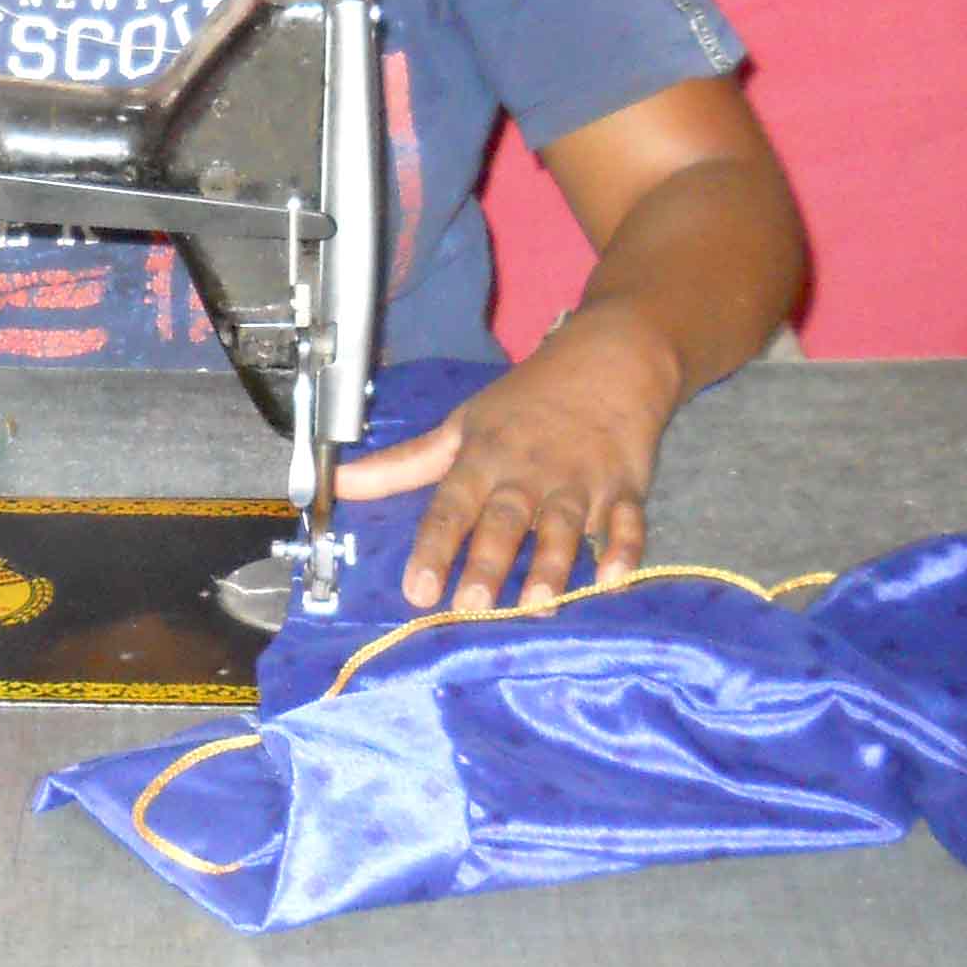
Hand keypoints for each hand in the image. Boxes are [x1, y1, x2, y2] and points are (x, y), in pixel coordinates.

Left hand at [333, 308, 687, 613]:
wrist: (608, 361)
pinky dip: (623, 549)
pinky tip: (613, 580)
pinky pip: (626, 522)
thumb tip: (340, 484)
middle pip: (505, 522)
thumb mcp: (462, 426)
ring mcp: (579, 481)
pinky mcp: (624, 487)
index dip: (433, 548)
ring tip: (537, 606)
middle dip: (488, 563)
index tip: (417, 590)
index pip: (451, 507)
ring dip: (552, 565)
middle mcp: (529, 474)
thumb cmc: (527, 402)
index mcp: (484, 459)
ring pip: (564, 527)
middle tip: (471, 605)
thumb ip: (403, 465)